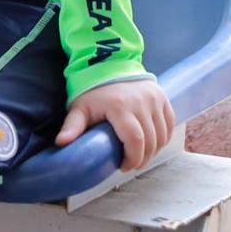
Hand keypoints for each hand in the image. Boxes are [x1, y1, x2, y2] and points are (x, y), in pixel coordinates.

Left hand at [56, 78, 175, 170]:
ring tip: (140, 155)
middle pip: (150, 141)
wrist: (108, 64)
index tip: (124, 166)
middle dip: (143, 158)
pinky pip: (169, 125)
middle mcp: (141, 102)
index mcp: (119, 106)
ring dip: (154, 150)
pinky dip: (163, 138)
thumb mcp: (79, 108)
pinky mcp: (162, 97)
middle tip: (132, 164)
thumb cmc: (92, 91)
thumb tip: (61, 143)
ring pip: (162, 136)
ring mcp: (155, 99)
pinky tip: (151, 144)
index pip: (134, 140)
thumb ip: (72, 126)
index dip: (132, 158)